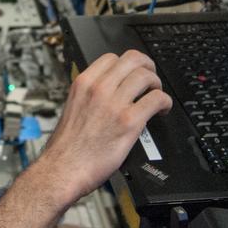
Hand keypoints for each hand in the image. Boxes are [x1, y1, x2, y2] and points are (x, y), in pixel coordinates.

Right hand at [37, 50, 171, 202]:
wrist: (63, 170)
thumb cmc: (66, 148)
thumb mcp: (72, 108)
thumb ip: (90, 96)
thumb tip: (108, 94)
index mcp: (83, 84)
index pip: (112, 57)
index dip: (127, 64)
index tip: (132, 72)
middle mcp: (99, 89)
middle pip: (133, 59)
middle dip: (146, 66)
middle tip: (150, 78)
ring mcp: (114, 104)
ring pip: (146, 76)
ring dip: (157, 84)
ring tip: (156, 95)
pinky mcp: (129, 121)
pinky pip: (156, 99)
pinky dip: (164, 102)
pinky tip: (162, 110)